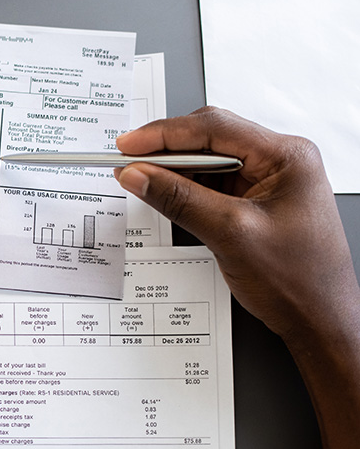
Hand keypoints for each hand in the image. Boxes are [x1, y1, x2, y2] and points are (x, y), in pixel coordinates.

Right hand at [114, 106, 359, 345]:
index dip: (163, 135)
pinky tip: (164, 194)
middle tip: (128, 162)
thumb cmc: (300, 281)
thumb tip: (140, 175)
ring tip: (140, 180)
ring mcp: (268, 180)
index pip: (214, 128)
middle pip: (209, 138)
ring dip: (173, 169)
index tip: (128, 146)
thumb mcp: (230, 234)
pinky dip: (185, 186)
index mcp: (286, 156)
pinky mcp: (255, 199)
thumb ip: (179, 200)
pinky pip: (212, 182)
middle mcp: (280, 161)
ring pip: (208, 160)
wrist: (320, 319)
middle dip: (165, 149)